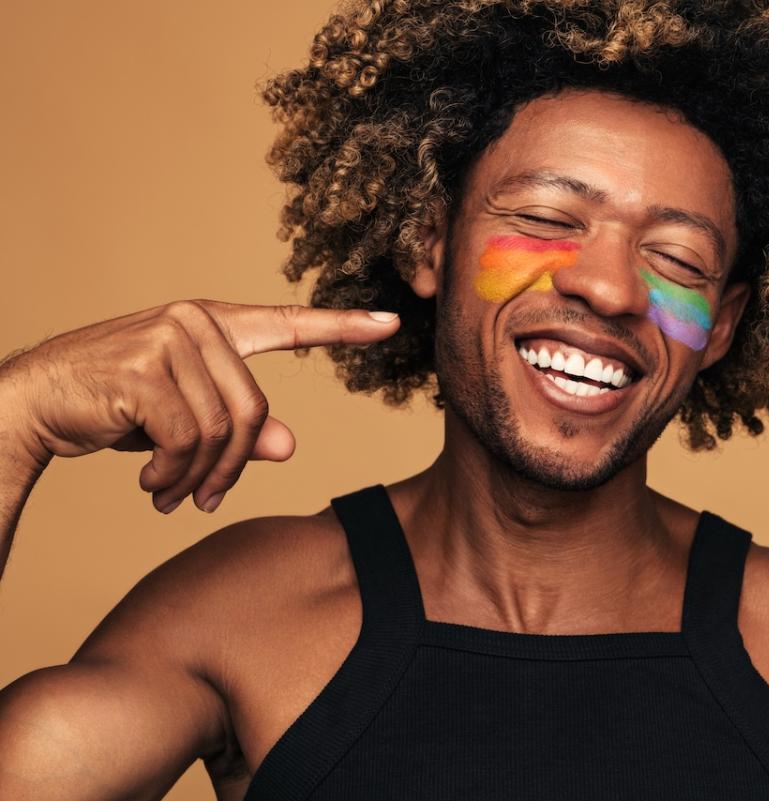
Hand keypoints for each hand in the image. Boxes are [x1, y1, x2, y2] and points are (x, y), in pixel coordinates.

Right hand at [0, 299, 399, 513]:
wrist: (30, 403)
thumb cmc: (114, 408)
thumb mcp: (185, 418)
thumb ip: (239, 428)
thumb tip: (290, 447)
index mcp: (212, 325)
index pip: (287, 323)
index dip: (343, 326)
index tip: (393, 324)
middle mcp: (194, 321)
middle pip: (254, 411)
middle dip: (231, 467)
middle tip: (203, 499)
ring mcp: (168, 338)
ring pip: (222, 430)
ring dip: (197, 478)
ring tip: (171, 495)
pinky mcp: (143, 368)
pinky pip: (187, 439)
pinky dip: (173, 475)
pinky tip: (150, 486)